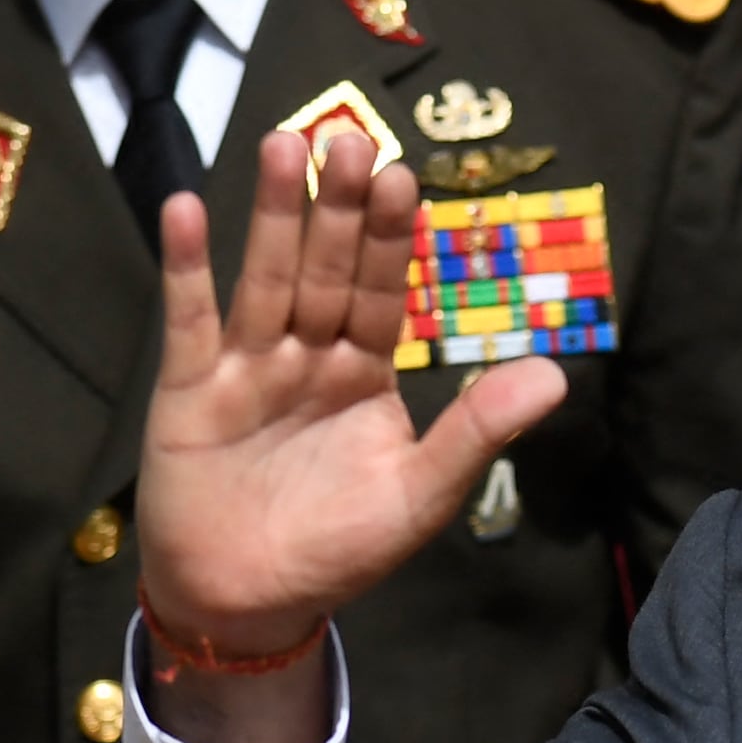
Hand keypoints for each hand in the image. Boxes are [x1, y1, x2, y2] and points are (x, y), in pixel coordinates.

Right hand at [136, 128, 560, 692]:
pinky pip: (189, 317)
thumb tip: (555, 376)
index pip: (385, 293)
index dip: (393, 239)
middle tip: (349, 139)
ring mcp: (246, 366)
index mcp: (366, 374)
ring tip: (283, 144)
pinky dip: (186, 267)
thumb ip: (475, 432)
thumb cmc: (337, 551)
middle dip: (338, 208)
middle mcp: (308, 356)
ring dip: (271, 214)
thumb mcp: (418, 495)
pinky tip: (186, 208)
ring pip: (265, 277)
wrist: (245, 603)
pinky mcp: (187, 387)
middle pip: (326, 269)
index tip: (404, 178)